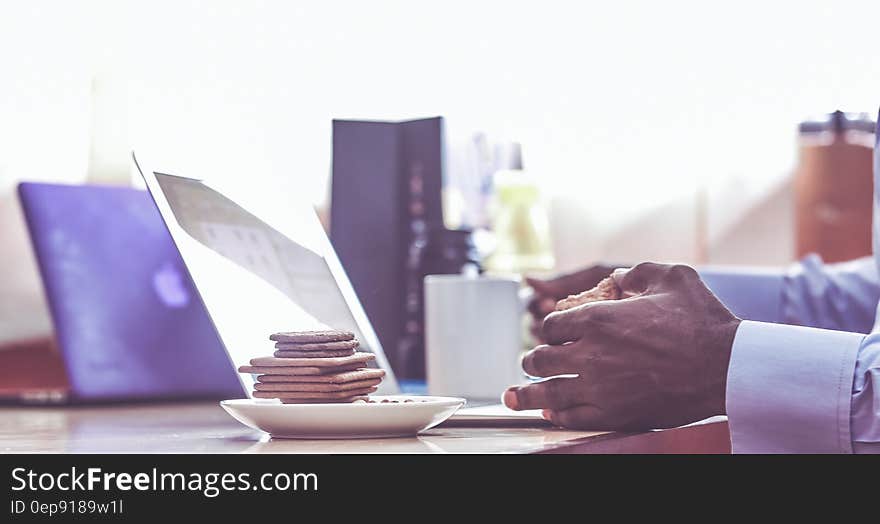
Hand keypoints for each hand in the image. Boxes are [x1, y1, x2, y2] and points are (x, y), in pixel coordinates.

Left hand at [505, 262, 740, 430]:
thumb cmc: (702, 320)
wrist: (727, 366)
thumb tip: (618, 279)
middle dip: (533, 360)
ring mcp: (600, 388)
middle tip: (530, 362)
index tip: (552, 334)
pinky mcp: (615, 414)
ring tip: (515, 396)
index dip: (548, 329)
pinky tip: (550, 416)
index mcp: (599, 319)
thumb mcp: (670, 276)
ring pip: (548, 394)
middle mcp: (591, 354)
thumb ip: (636, 272)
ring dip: (528, 394)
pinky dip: (557, 417)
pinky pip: (573, 419)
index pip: (551, 327)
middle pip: (541, 360)